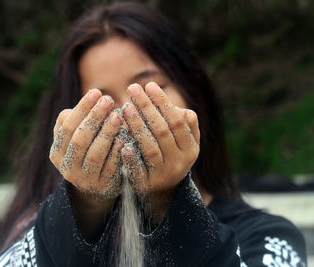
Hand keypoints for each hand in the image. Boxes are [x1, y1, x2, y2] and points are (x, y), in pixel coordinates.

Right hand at [49, 89, 123, 200]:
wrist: (96, 187)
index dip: (81, 109)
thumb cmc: (87, 151)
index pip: (66, 126)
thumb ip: (78, 121)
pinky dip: (116, 153)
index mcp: (57, 152)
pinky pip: (110, 168)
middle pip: (79, 140)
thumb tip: (87, 102)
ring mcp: (84, 179)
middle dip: (94, 118)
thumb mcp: (77, 137)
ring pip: (94, 154)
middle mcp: (67, 167)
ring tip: (118, 116)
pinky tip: (125, 138)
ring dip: (106, 134)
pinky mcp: (102, 187)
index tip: (97, 92)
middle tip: (109, 100)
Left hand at [121, 82, 199, 219]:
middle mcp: (180, 162)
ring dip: (137, 126)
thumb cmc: (171, 153)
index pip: (178, 121)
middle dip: (147, 108)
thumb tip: (172, 105)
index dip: (164, 103)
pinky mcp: (146, 185)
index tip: (149, 85)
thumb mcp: (182, 139)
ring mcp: (162, 175)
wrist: (164, 189)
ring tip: (125, 108)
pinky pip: (138, 170)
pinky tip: (122, 142)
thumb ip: (180, 121)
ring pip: (150, 149)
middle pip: (163, 132)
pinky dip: (131, 157)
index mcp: (191, 148)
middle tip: (132, 89)